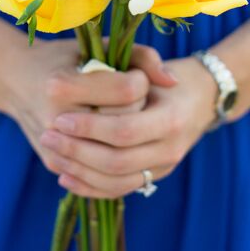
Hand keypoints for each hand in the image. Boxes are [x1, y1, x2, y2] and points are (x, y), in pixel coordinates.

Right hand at [0, 24, 178, 168]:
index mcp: (62, 85)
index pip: (127, 91)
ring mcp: (53, 145)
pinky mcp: (54, 162)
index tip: (134, 76)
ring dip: (131, 138)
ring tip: (124, 118)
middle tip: (130, 98)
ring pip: (115, 154)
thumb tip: (173, 82)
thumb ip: (141, 56)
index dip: (141, 82)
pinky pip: (98, 173)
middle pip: (124, 123)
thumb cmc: (63, 58)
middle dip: (137, 111)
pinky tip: (127, 146)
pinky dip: (120, 163)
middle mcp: (55, 117)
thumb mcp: (98, 46)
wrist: (14, 80)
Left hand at [37, 54, 221, 197]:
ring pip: (116, 181)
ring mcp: (163, 167)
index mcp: (170, 118)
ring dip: (79, 171)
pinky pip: (118, 190)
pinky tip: (65, 176)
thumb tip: (122, 79)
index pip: (124, 130)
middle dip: (78, 151)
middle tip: (48, 135)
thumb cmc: (166, 77)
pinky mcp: (153, 177)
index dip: (89, 127)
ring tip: (53, 154)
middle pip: (117, 160)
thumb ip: (141, 59)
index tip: (61, 118)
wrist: (201, 98)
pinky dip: (89, 187)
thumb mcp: (152, 64)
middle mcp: (170, 147)